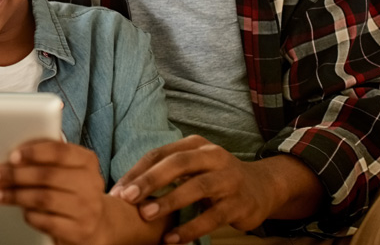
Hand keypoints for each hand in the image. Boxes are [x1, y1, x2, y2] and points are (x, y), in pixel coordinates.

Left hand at [0, 140, 111, 244]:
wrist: (97, 223)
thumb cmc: (74, 190)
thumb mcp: (69, 169)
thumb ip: (47, 157)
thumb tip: (14, 155)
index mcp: (87, 161)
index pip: (60, 151)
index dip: (34, 152)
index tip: (12, 156)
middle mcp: (90, 183)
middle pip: (48, 175)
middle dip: (16, 175)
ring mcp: (86, 208)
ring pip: (44, 198)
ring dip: (16, 195)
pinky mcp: (78, 230)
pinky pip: (46, 221)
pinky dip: (29, 215)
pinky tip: (20, 210)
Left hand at [109, 136, 320, 242]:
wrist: (261, 187)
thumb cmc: (215, 178)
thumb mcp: (192, 168)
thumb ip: (165, 173)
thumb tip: (125, 189)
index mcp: (195, 145)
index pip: (160, 154)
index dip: (137, 172)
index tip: (117, 191)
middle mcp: (213, 156)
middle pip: (178, 164)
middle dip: (150, 180)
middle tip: (127, 198)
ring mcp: (228, 179)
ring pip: (197, 187)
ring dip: (169, 201)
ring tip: (146, 215)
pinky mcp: (239, 203)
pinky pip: (212, 216)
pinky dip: (190, 228)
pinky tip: (172, 239)